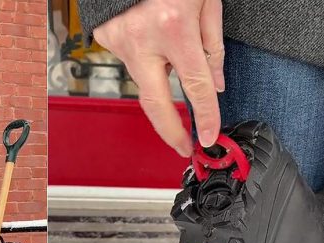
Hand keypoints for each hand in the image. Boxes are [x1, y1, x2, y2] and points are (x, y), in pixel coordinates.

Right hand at [93, 0, 223, 155]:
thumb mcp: (206, 2)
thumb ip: (213, 47)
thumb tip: (215, 85)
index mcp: (174, 25)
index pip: (195, 86)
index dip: (205, 115)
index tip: (209, 136)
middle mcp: (143, 38)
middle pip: (156, 104)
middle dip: (170, 132)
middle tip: (183, 147)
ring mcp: (121, 41)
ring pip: (145, 83)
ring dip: (161, 86)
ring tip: (173, 70)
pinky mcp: (108, 41)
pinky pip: (133, 64)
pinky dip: (147, 64)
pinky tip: (154, 48)